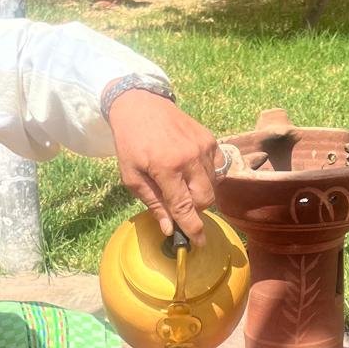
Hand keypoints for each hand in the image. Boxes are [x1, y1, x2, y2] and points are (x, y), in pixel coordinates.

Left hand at [106, 89, 220, 245]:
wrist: (140, 104)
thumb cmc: (131, 142)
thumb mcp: (131, 176)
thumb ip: (152, 203)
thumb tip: (169, 229)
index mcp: (166, 168)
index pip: (185, 207)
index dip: (192, 228)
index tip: (199, 243)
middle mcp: (190, 157)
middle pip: (205, 199)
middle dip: (195, 209)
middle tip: (181, 205)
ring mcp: (203, 147)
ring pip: (213, 185)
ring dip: (200, 192)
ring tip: (182, 182)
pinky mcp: (210, 139)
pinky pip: (217, 169)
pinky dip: (208, 177)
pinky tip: (192, 172)